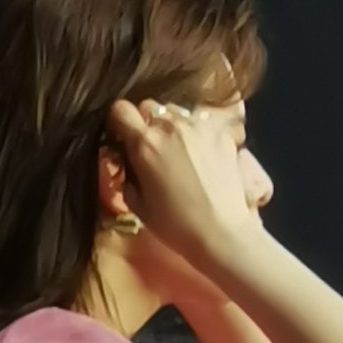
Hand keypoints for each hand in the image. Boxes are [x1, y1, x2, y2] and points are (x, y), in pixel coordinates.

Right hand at [107, 97, 257, 271]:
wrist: (223, 234)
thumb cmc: (176, 226)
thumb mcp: (137, 204)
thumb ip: (126, 173)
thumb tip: (127, 160)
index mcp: (144, 142)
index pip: (120, 109)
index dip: (120, 123)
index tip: (124, 138)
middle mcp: (170, 126)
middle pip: (149, 108)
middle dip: (147, 124)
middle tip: (154, 149)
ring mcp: (199, 126)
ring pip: (176, 112)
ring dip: (173, 126)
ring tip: (181, 151)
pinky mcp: (222, 133)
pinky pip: (202, 122)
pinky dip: (197, 132)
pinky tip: (202, 154)